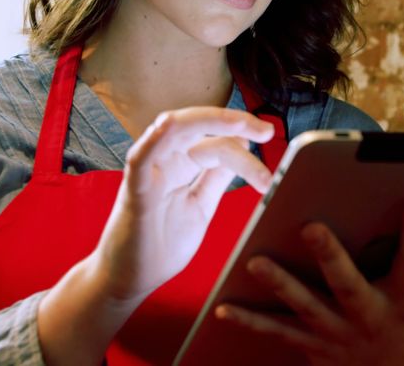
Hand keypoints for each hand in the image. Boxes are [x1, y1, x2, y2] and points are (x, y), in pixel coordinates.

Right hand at [92, 107, 274, 300]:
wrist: (130, 281)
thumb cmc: (162, 245)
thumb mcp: (201, 207)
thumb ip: (216, 178)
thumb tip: (242, 145)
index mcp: (183, 165)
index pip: (217, 141)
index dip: (245, 139)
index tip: (273, 146)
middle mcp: (165, 161)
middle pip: (198, 125)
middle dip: (234, 121)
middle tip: (267, 130)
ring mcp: (148, 173)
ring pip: (173, 129)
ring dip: (209, 121)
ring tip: (244, 126)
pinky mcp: (134, 192)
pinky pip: (140, 158)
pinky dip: (153, 140)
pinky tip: (169, 127)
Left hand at [214, 197, 403, 365]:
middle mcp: (368, 317)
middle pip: (348, 284)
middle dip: (330, 257)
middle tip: (310, 225)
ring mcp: (336, 333)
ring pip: (304, 306)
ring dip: (279, 284)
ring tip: (254, 261)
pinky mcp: (311, 345)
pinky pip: (277, 332)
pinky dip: (250, 321)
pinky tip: (223, 308)